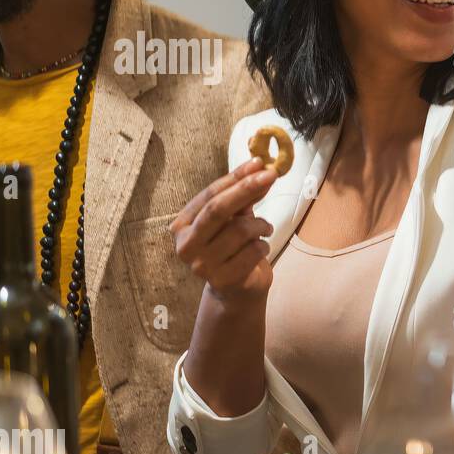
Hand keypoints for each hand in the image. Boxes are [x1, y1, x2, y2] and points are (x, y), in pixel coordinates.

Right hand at [171, 157, 276, 303]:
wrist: (237, 290)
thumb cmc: (234, 248)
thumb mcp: (235, 219)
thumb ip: (243, 197)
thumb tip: (260, 169)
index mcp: (182, 225)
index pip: (209, 195)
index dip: (235, 178)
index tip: (259, 163)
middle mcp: (186, 245)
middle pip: (218, 210)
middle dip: (247, 189)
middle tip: (271, 175)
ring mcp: (202, 265)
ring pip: (241, 230)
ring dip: (262, 225)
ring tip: (265, 230)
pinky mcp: (222, 280)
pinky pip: (253, 251)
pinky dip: (264, 245)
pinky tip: (261, 249)